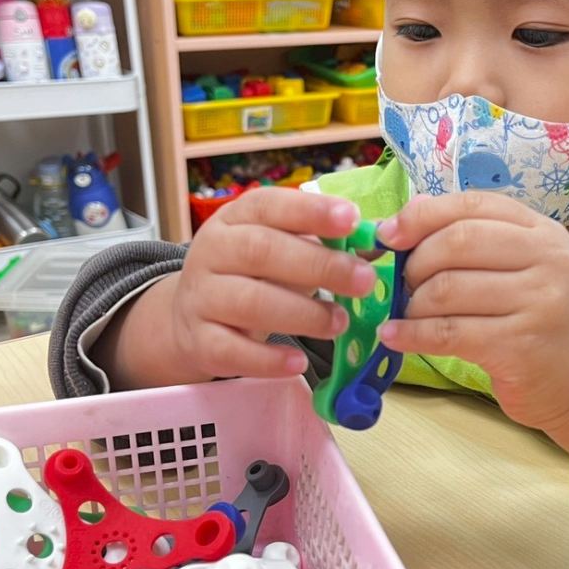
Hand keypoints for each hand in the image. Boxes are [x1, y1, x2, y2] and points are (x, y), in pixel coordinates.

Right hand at [99, 189, 377, 388]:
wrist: (190, 317)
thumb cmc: (252, 276)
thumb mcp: (280, 249)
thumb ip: (322, 244)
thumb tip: (377, 244)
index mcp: (235, 219)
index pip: (269, 205)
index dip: (311, 211)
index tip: (352, 219)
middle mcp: (213, 252)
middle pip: (262, 252)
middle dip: (318, 265)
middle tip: (363, 281)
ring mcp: (202, 298)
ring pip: (249, 302)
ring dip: (302, 313)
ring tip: (341, 323)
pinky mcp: (200, 342)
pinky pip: (233, 351)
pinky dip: (268, 360)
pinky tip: (298, 363)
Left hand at [376, 192, 568, 432]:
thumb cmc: (541, 322)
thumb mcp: (522, 269)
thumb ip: (474, 237)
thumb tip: (411, 211)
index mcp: (543, 232)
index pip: (473, 206)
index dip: (422, 216)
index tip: (389, 235)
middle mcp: (548, 260)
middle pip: (458, 242)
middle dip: (415, 262)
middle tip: (401, 284)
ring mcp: (539, 302)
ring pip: (448, 289)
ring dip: (412, 303)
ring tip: (404, 315)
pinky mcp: (521, 345)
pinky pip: (448, 332)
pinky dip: (412, 334)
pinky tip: (394, 337)